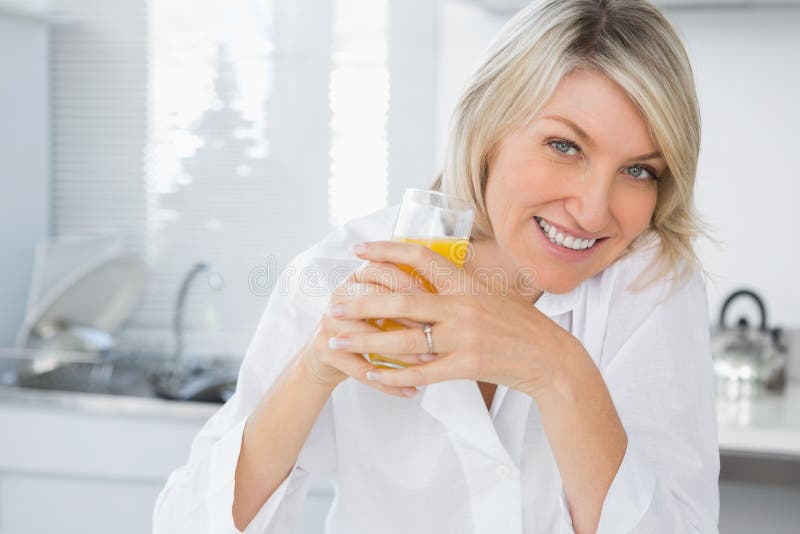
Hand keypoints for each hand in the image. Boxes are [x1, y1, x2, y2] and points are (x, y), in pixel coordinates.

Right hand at [299, 258, 430, 397]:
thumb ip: (408, 292)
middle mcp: (340, 294)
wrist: (329, 354)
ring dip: (403, 353)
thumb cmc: (368, 324)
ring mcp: (329, 322)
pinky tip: (412, 392)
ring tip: (429, 361)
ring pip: (370, 336)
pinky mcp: (325, 350)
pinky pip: (362, 369)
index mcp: (358, 277)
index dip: (410, 283)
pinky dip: (390, 384)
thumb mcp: (385, 301)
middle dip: (409, 316)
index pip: (383, 269)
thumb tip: (450, 292)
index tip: (436, 297)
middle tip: (437, 329)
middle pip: (374, 298)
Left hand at [327, 240, 583, 397]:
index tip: (359, 250)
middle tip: (334, 304)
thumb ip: (461, 285)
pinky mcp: (467, 367)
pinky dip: (394, 376)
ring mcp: (464, 338)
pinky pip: (421, 373)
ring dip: (366, 341)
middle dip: (362, 303)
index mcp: (467, 284)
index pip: (421, 258)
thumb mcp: (493, 294)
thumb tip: (433, 269)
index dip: (387, 251)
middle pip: (401, 301)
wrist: (551, 359)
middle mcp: (462, 306)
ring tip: (337, 339)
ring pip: (404, 340)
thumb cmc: (521, 325)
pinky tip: (371, 376)